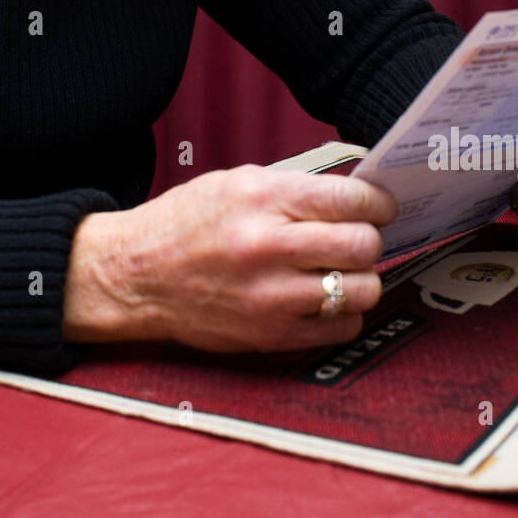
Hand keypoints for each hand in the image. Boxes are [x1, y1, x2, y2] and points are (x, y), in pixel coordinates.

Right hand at [63, 165, 398, 353]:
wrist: (136, 275)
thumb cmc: (185, 223)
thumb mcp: (236, 182)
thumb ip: (294, 189)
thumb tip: (354, 197)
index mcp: (261, 200)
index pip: (350, 200)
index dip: (378, 202)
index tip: (381, 206)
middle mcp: (268, 247)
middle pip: (363, 245)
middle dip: (369, 239)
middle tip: (358, 237)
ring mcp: (271, 297)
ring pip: (362, 290)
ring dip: (361, 278)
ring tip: (342, 270)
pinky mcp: (270, 335)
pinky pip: (341, 328)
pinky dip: (344, 313)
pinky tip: (325, 298)